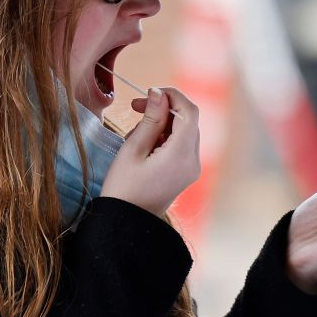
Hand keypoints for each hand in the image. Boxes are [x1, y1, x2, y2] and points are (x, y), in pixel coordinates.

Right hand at [99, 87, 200, 216]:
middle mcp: (193, 162)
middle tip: (137, 107)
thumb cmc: (123, 188)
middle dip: (165, 109)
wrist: (126, 223)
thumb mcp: (132, 149)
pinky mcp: (186, 173)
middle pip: (188, 120)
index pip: (189, 112)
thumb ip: (150, 119)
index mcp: (180, 155)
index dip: (173, 96)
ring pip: (185, 131)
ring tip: (136, 133)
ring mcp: (192, 169)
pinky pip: (181, 145)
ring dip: (164, 123)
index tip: (150, 93)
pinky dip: (166, 136)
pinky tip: (145, 144)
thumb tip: (159, 93)